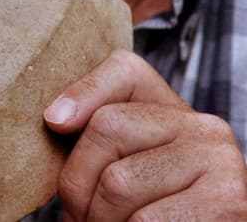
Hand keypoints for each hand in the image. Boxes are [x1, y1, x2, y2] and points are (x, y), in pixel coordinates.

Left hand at [44, 50, 246, 220]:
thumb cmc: (149, 209)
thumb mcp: (119, 166)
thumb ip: (94, 139)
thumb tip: (56, 118)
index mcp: (172, 109)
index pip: (125, 71)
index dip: (82, 91)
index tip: (54, 121)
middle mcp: (201, 126)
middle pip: (107, 127)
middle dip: (78, 182)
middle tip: (81, 213)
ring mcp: (217, 160)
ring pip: (118, 181)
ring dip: (99, 218)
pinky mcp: (225, 201)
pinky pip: (144, 219)